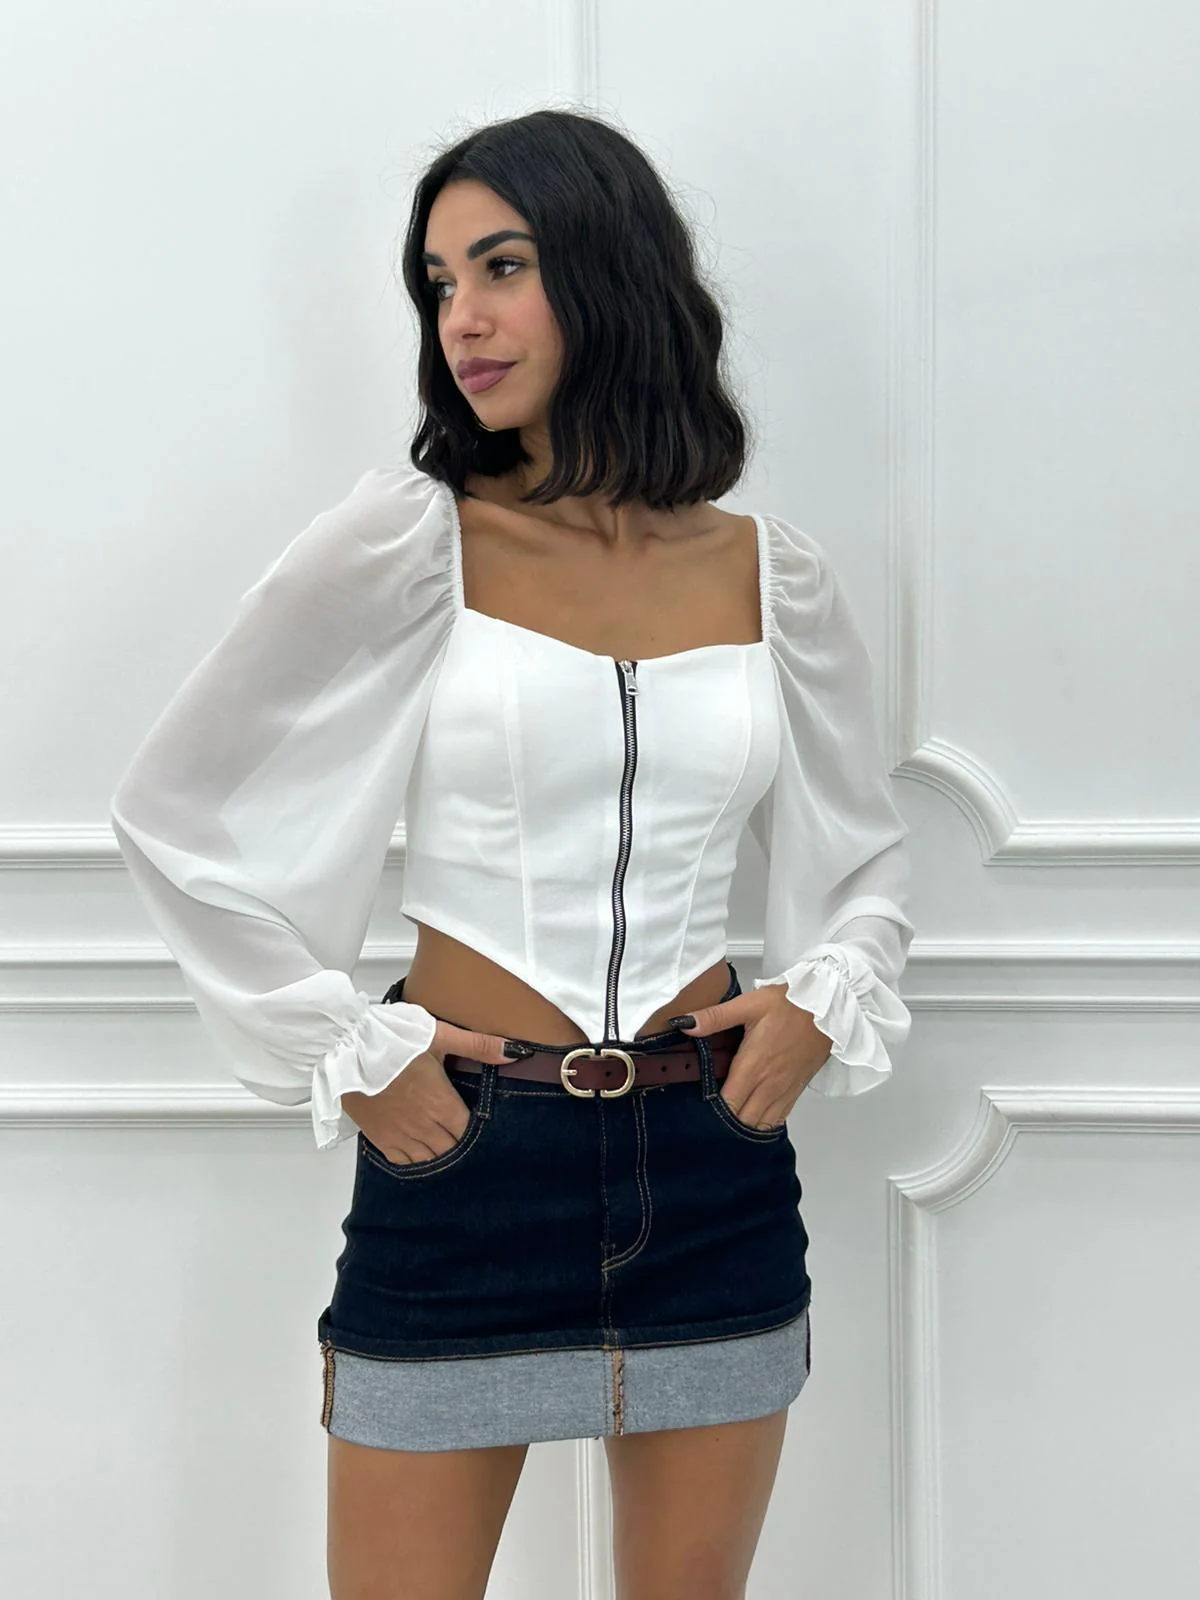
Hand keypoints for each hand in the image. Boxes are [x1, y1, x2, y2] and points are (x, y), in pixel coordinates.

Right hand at [341, 1019, 516, 1164]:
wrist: (345, 1048)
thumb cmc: (392, 1039)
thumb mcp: (439, 1035)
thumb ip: (479, 1045)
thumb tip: (516, 1052)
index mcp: (442, 1103)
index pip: (469, 1132)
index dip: (478, 1133)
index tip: (484, 1129)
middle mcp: (424, 1126)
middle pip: (453, 1150)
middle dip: (461, 1146)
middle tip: (466, 1140)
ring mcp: (401, 1135)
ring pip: (431, 1160)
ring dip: (442, 1155)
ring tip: (448, 1147)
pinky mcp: (380, 1138)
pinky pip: (405, 1162)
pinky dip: (416, 1161)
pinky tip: (422, 1152)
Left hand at [672, 985, 833, 1128]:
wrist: (828, 1009)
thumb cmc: (789, 1005)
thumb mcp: (749, 1004)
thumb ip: (716, 1017)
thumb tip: (684, 1024)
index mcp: (752, 1067)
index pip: (727, 1105)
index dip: (710, 1112)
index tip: (698, 1107)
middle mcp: (768, 1086)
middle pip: (742, 1121)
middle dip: (724, 1123)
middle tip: (708, 1116)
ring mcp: (783, 1091)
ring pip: (759, 1125)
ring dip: (743, 1125)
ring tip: (727, 1119)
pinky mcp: (796, 1092)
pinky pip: (777, 1119)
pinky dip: (762, 1123)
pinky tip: (751, 1116)